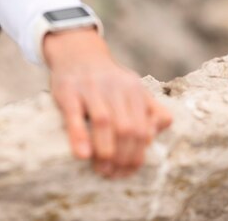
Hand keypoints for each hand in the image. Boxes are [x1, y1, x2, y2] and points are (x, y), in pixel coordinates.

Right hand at [43, 28, 171, 178]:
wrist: (79, 52)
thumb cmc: (108, 80)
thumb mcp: (132, 88)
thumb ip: (150, 108)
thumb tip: (158, 132)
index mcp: (134, 90)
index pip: (143, 128)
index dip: (138, 154)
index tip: (129, 171)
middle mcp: (116, 88)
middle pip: (127, 128)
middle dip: (123, 157)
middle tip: (113, 174)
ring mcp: (92, 88)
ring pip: (105, 122)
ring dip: (105, 151)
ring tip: (102, 170)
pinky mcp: (69, 90)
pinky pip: (75, 115)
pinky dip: (80, 136)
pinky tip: (83, 155)